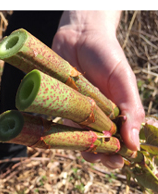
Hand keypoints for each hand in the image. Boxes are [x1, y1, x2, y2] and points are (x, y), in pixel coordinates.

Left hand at [52, 11, 144, 168]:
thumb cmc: (107, 53)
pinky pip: (59, 126)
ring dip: (81, 149)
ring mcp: (79, 113)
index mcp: (120, 112)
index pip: (122, 141)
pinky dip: (60, 135)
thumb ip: (131, 109)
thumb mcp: (124, 79)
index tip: (117, 160)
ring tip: (84, 150)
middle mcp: (100, 116)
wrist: (79, 33)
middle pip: (101, 145)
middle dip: (101, 156)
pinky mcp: (60, 106)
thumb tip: (134, 144)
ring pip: (80, 140)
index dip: (120, 154)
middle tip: (100, 157)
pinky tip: (61, 138)